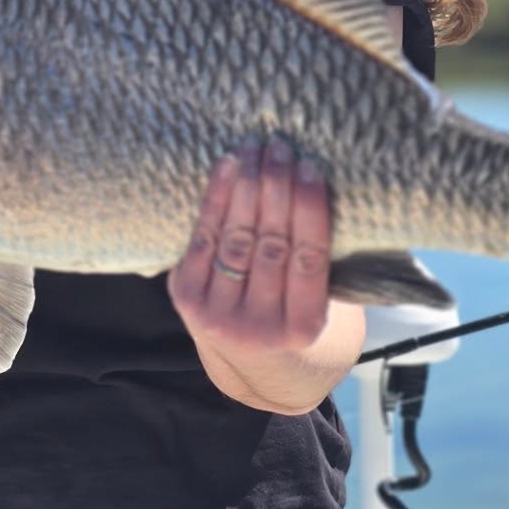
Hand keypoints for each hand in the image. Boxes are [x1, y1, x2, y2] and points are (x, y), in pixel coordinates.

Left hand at [168, 135, 331, 354]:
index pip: (309, 259)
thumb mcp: (318, 301)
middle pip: (269, 244)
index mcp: (303, 328)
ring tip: (255, 149)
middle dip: (275, 189)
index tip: (310, 168)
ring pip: (235, 237)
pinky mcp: (185, 298)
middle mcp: (258, 327)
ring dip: (245, 186)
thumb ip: (322, 259)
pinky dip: (215, 198)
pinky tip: (227, 166)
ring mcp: (217, 314)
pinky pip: (202, 237)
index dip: (309, 210)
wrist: (249, 362)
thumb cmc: (293, 313)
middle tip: (280, 147)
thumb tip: (319, 184)